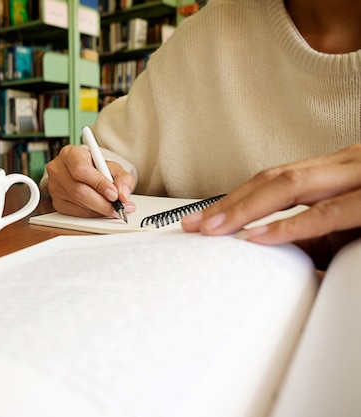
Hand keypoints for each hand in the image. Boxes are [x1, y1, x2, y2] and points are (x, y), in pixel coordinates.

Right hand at [45, 145, 135, 217]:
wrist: (82, 173)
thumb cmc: (95, 168)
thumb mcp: (112, 167)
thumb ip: (122, 178)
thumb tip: (123, 195)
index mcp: (70, 154)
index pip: (81, 170)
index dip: (99, 184)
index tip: (114, 194)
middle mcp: (58, 169)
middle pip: (79, 190)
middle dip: (102, 202)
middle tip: (117, 207)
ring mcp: (54, 187)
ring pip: (78, 203)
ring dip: (99, 210)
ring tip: (114, 208)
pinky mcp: (56, 202)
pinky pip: (75, 213)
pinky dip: (92, 214)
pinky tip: (100, 210)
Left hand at [182, 144, 360, 254]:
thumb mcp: (344, 228)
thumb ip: (308, 233)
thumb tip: (262, 244)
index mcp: (334, 169)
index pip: (273, 179)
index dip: (233, 198)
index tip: (200, 217)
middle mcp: (344, 164)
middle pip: (273, 179)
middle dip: (229, 202)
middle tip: (194, 225)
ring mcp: (360, 176)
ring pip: (291, 186)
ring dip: (246, 209)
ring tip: (214, 229)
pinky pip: (327, 212)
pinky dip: (289, 224)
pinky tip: (258, 236)